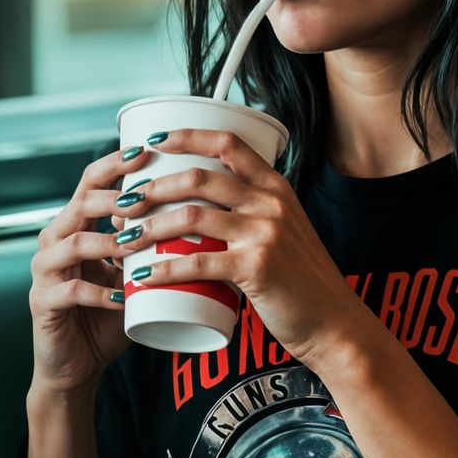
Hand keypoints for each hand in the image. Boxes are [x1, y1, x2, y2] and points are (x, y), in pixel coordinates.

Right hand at [27, 141, 140, 396]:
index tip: (147, 151)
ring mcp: (45, 271)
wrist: (77, 364)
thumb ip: (149, 248)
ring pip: (73, 242)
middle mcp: (54, 240)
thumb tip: (198, 220)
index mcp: (75, 226)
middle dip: (115, 198)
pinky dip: (99, 292)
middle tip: (146, 199)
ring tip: (138, 245)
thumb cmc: (107, 316)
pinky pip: (70, 289)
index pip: (91, 182)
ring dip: (109, 242)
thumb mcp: (131, 274)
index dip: (115, 165)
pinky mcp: (43, 302)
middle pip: (80, 203)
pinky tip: (122, 296)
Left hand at [112, 128, 368, 366]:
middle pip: (198, 177)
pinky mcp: (255, 268)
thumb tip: (199, 207)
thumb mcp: (285, 230)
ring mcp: (264, 234)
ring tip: (124, 238)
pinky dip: (163, 269)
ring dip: (149, 226)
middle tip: (125, 202)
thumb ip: (251, 212)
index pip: (227, 143)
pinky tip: (142, 277)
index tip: (153, 141)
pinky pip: (197, 263)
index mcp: (276, 187)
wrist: (333, 322)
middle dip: (152, 187)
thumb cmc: (301, 280)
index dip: (186, 136)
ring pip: (191, 216)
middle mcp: (271, 203)